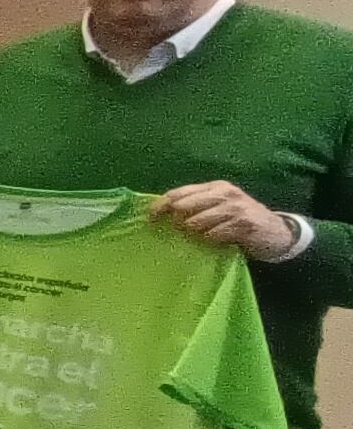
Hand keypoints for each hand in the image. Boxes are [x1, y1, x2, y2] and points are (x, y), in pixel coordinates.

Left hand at [152, 182, 297, 256]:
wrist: (278, 233)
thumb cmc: (241, 221)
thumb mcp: (219, 207)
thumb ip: (196, 206)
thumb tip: (161, 214)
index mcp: (215, 186)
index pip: (178, 193)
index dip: (160, 206)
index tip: (150, 219)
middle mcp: (225, 193)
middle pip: (183, 207)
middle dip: (176, 223)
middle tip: (180, 233)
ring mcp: (235, 207)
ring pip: (195, 223)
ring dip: (195, 234)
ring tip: (205, 237)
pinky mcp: (243, 223)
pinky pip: (213, 235)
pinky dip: (211, 241)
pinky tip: (219, 242)